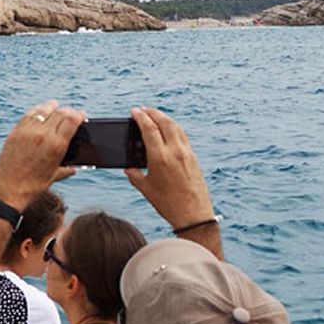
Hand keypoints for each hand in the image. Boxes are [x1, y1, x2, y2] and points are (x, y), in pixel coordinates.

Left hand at [0, 101, 83, 209]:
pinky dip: (37, 111)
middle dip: (68, 111)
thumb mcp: (53, 177)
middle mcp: (43, 135)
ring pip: (43, 110)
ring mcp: (27, 132)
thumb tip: (74, 169)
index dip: (79, 114)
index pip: (72, 119)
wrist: (8, 191)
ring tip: (55, 107)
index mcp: (56, 146)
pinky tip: (40, 112)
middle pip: (60, 112)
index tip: (82, 115)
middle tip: (70, 114)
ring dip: (52, 107)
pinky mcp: (15, 132)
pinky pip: (28, 115)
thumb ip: (65, 170)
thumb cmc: (32, 187)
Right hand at [125, 107, 214, 228]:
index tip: (134, 111)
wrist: (193, 214)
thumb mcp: (145, 188)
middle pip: (164, 122)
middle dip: (153, 112)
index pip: (149, 128)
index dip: (140, 117)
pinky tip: (169, 130)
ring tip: (155, 116)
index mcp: (160, 157)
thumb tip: (129, 167)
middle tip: (144, 109)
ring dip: (165, 118)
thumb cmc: (168, 203)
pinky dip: (174, 128)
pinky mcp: (194, 157)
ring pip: (176, 127)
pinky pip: (183, 136)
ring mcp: (186, 153)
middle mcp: (175, 151)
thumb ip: (134, 175)